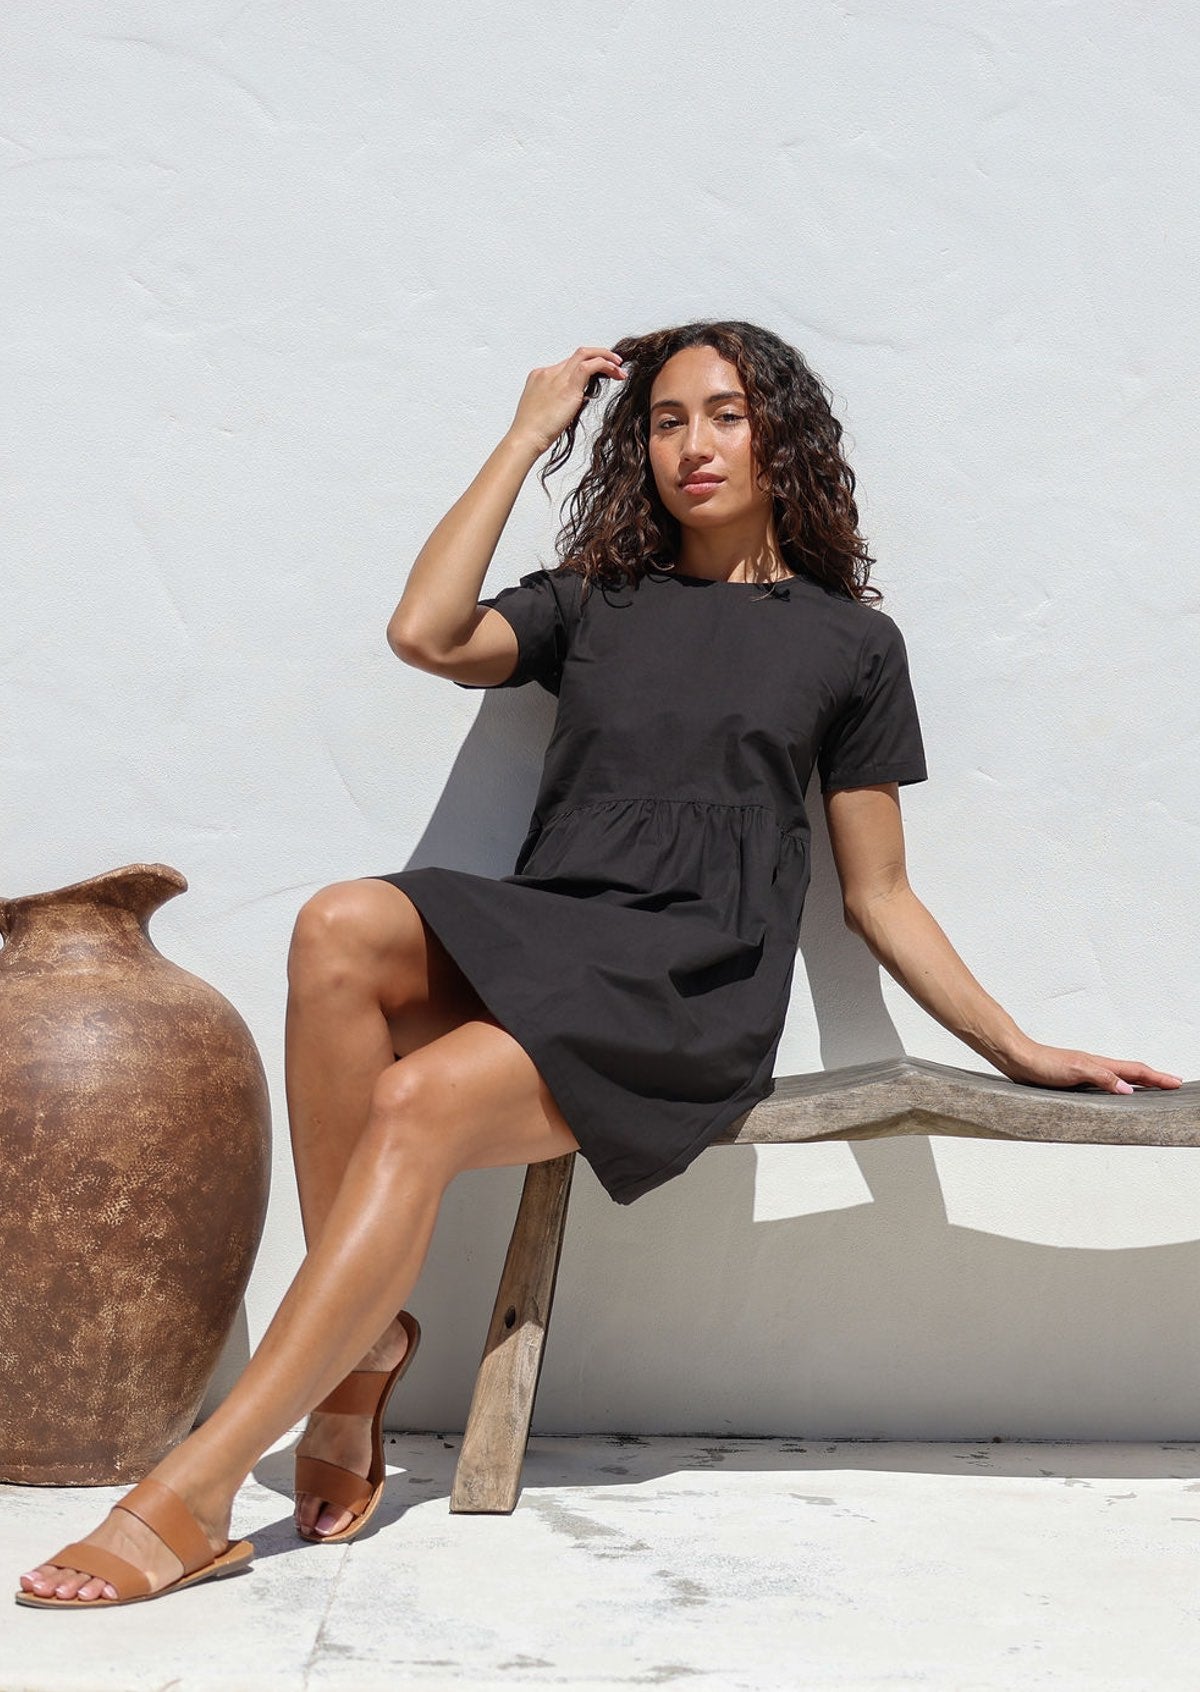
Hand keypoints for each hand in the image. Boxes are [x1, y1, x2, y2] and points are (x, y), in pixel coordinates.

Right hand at [508, 346, 626, 455]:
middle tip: (615, 365)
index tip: (599, 374)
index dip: (586, 366)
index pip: (567, 364)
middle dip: (599, 356)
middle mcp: (548, 372)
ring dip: (605, 358)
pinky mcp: (568, 386)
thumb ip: (560, 400)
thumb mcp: (545, 411)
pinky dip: (605, 365)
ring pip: (585, 355)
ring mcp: (557, 377)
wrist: (526, 438)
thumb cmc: (533, 432)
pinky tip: (616, 373)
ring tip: (619, 369)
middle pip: (577, 355)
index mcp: (539, 376)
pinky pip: (590, 366)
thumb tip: (578, 399)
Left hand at [998, 1041, 1183, 1093]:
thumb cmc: (1043, 1063)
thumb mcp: (1076, 1070)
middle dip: (1154, 1079)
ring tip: (1153, 1089)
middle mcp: (1096, 1066)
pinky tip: (1115, 1094)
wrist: (1018, 1059)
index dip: (1157, 1077)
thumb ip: (1103, 1078)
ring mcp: (1086, 1072)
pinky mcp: (1074, 1080)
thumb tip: (1129, 1090)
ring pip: (1119, 1077)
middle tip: (1172, 1084)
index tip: (1176, 1082)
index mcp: (1100, 1063)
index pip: (1135, 1071)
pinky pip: (1104, 1083)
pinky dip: (1118, 1087)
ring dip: (1138, 1082)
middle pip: (1132, 1072)